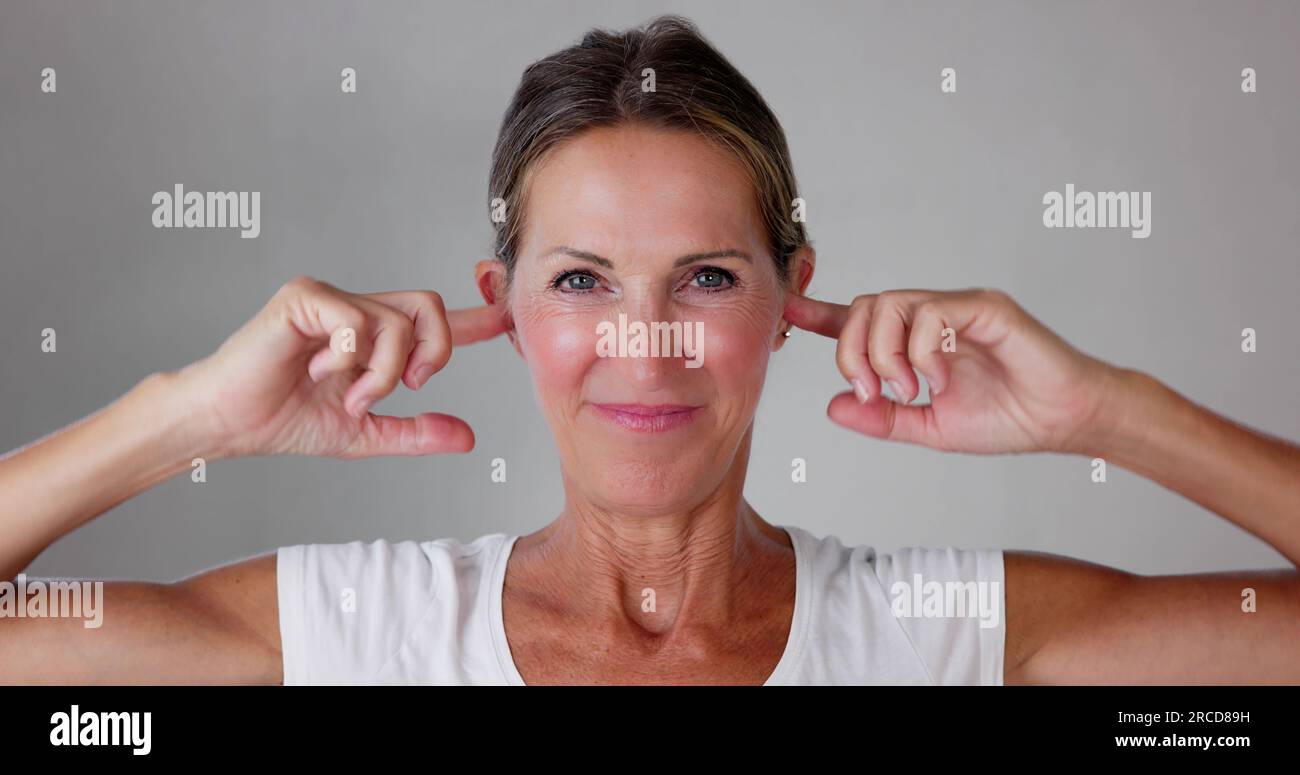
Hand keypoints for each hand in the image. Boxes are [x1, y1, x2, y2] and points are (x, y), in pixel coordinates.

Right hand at [177, 276, 507, 458]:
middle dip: (433, 352)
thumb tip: (469, 437)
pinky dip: (350, 360)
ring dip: (380, 374)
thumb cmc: (285, 421)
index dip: (472, 319)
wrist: (230, 424)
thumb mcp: (365, 434)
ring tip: (347, 397)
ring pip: (396, 323)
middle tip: (409, 388)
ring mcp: (330, 298)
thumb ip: (416, 433)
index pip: (432, 320)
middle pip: (428, 307)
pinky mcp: (305, 298)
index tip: (505, 318)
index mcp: (371, 336)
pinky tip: (320, 374)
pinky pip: (357, 322)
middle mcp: (355, 308)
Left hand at [783, 288, 1121, 453]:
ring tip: (907, 390)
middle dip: (851, 352)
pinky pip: (931, 314)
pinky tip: (936, 381)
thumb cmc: (1007, 418)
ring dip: (883, 354)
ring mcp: (957, 307)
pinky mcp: (984, 307)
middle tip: (871, 393)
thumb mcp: (929, 428)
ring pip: (889, 304)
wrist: (1062, 421)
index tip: (786, 313)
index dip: (819, 314)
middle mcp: (932, 317)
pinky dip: (922, 351)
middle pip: (863, 308)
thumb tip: (834, 407)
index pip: (858, 319)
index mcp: (915, 342)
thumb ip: (881, 418)